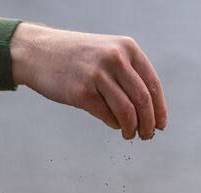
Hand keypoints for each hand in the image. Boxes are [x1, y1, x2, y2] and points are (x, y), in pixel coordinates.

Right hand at [10, 23, 166, 140]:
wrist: (39, 52)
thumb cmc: (75, 58)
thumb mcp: (106, 54)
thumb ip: (127, 74)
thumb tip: (147, 109)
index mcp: (126, 48)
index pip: (152, 84)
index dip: (159, 109)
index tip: (160, 125)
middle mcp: (115, 59)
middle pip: (143, 100)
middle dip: (149, 123)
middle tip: (147, 136)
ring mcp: (98, 75)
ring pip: (127, 111)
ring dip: (132, 128)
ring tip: (131, 135)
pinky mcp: (82, 92)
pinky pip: (107, 116)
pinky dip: (114, 125)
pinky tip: (115, 126)